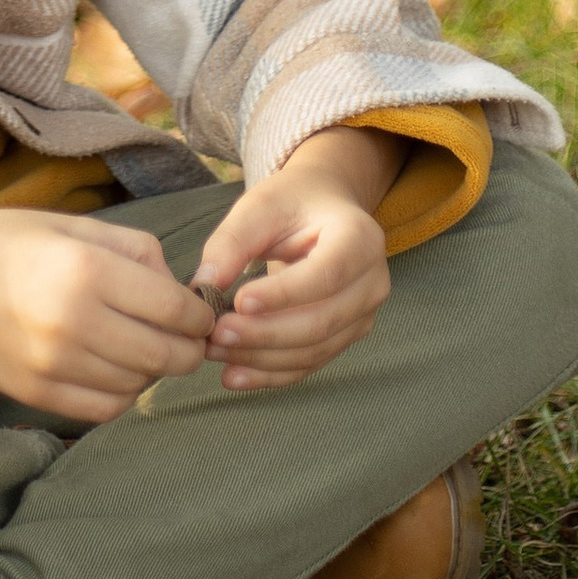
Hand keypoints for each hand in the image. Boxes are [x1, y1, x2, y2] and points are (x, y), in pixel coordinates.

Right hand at [0, 200, 211, 423]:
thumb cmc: (8, 241)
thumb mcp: (74, 225)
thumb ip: (136, 251)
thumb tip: (184, 289)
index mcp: (87, 270)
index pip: (176, 310)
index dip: (201, 315)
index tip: (202, 313)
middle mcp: (74, 322)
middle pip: (166, 355)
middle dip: (188, 348)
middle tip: (187, 337)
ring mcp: (54, 365)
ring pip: (139, 385)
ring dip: (154, 370)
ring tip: (144, 347)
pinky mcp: (37, 394)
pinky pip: (104, 408)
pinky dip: (122, 393)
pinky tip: (115, 368)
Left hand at [191, 127, 397, 392]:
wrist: (326, 209)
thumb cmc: (294, 202)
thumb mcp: (261, 205)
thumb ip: (233, 241)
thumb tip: (205, 285)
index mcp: (360, 238)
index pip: (325, 275)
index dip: (283, 295)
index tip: (238, 301)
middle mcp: (372, 282)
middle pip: (320, 321)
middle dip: (264, 334)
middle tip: (216, 332)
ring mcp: (363, 315)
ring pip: (314, 350)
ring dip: (261, 358)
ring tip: (215, 350)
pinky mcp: (345, 337)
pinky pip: (309, 364)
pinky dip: (270, 375)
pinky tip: (234, 375)